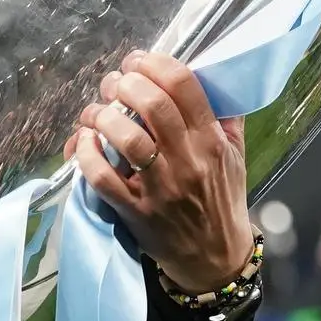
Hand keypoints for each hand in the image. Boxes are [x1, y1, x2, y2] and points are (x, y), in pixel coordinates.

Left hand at [63, 50, 253, 293]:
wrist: (214, 259)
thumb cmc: (220, 199)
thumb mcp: (235, 155)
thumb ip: (224, 116)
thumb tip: (206, 74)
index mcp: (211, 140)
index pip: (183, 85)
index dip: (153, 62)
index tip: (137, 61)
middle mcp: (187, 161)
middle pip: (152, 104)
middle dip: (125, 83)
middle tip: (115, 84)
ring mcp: (159, 188)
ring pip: (126, 137)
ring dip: (103, 114)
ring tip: (97, 111)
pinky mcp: (135, 211)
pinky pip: (103, 177)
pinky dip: (87, 153)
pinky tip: (85, 141)